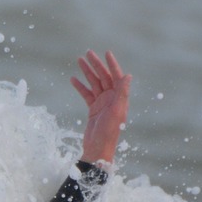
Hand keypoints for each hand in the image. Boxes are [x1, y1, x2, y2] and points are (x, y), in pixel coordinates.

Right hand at [70, 50, 130, 165]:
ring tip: (79, 61)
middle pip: (103, 77)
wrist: (98, 148)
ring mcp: (102, 103)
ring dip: (87, 72)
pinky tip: (73, 79)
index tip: (106, 53)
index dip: (112, 64)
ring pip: (94, 83)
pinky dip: (80, 86)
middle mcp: (112, 98)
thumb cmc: (109, 132)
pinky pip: (86, 94)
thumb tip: (128, 76)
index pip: (116, 76)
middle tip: (87, 53)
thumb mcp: (116, 112)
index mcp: (119, 97)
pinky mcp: (93, 109)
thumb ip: (122, 93)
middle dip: (96, 65)